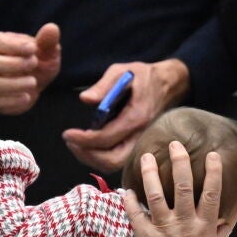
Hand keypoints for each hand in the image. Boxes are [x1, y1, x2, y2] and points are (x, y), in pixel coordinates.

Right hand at [0, 23, 60, 114]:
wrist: (34, 85)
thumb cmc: (38, 63)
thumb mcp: (47, 52)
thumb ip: (48, 42)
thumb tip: (52, 27)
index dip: (13, 45)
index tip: (33, 48)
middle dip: (12, 64)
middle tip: (34, 63)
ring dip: (12, 84)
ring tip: (33, 82)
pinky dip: (11, 101)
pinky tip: (27, 97)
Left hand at [63, 59, 189, 172]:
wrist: (169, 85)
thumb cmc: (144, 77)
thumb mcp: (122, 71)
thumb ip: (104, 85)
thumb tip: (85, 99)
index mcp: (136, 117)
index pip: (107, 138)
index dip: (84, 140)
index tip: (67, 133)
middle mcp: (140, 135)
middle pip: (112, 160)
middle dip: (87, 155)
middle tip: (71, 141)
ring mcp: (141, 143)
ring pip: (115, 164)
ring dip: (92, 159)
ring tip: (77, 144)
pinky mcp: (138, 145)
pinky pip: (119, 160)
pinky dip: (101, 158)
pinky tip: (90, 146)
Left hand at [123, 141, 229, 236]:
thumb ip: (219, 231)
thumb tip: (226, 216)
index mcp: (205, 227)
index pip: (212, 193)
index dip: (213, 172)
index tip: (212, 155)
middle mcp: (185, 225)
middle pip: (183, 187)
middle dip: (180, 162)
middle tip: (175, 145)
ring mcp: (164, 231)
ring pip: (157, 196)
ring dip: (151, 174)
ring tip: (147, 158)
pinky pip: (136, 216)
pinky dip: (130, 202)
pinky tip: (127, 190)